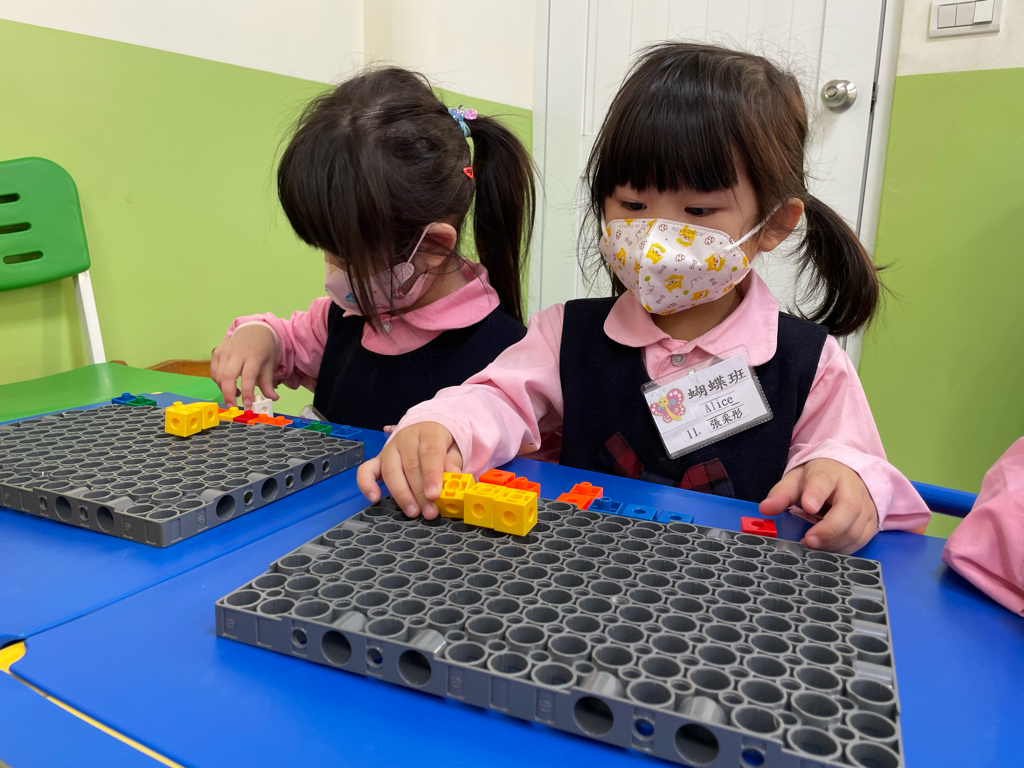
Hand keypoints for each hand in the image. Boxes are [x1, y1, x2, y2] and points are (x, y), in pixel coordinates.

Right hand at [210, 325, 278, 408]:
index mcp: (253, 356)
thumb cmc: (262, 350)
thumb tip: (273, 399)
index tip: (247, 403)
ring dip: (224, 389)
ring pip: (218, 375)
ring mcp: (224, 351)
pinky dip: (218, 381)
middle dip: (228, 394)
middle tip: (232, 406)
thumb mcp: (269, 365)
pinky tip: (228, 384)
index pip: (248, 375)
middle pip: (228, 376)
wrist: (253, 330)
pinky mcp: (216, 352)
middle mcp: (237, 353)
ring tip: (235, 394)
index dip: (246, 391)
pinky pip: (214, 371)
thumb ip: (268, 383)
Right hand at [357, 422, 462, 519]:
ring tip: (413, 512)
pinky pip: (366, 470)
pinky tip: (374, 498)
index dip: (432, 475)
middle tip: (429, 512)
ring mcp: (390, 448)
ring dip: (401, 495)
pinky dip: (366, 484)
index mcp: (429, 432)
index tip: (434, 495)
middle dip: (420, 493)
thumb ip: (452, 463)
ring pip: (391, 471)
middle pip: (411, 466)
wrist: (427, 431)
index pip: (430, 453)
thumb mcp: (454, 450)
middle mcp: (406, 437)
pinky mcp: (378, 459)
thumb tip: (452, 476)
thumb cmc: (442, 445)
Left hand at [759, 458, 878, 553]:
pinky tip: (826, 550)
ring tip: (812, 547)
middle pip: (848, 508)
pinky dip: (843, 549)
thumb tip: (765, 508)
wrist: (847, 475)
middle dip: (828, 528)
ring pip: (856, 528)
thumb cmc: (818, 480)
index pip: (823, 480)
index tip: (807, 506)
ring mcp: (865, 506)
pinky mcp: (871, 522)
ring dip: (833, 543)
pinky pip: (861, 540)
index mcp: (829, 473)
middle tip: (809, 541)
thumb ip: (782, 494)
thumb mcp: (796, 480)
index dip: (816, 494)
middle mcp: (852, 488)